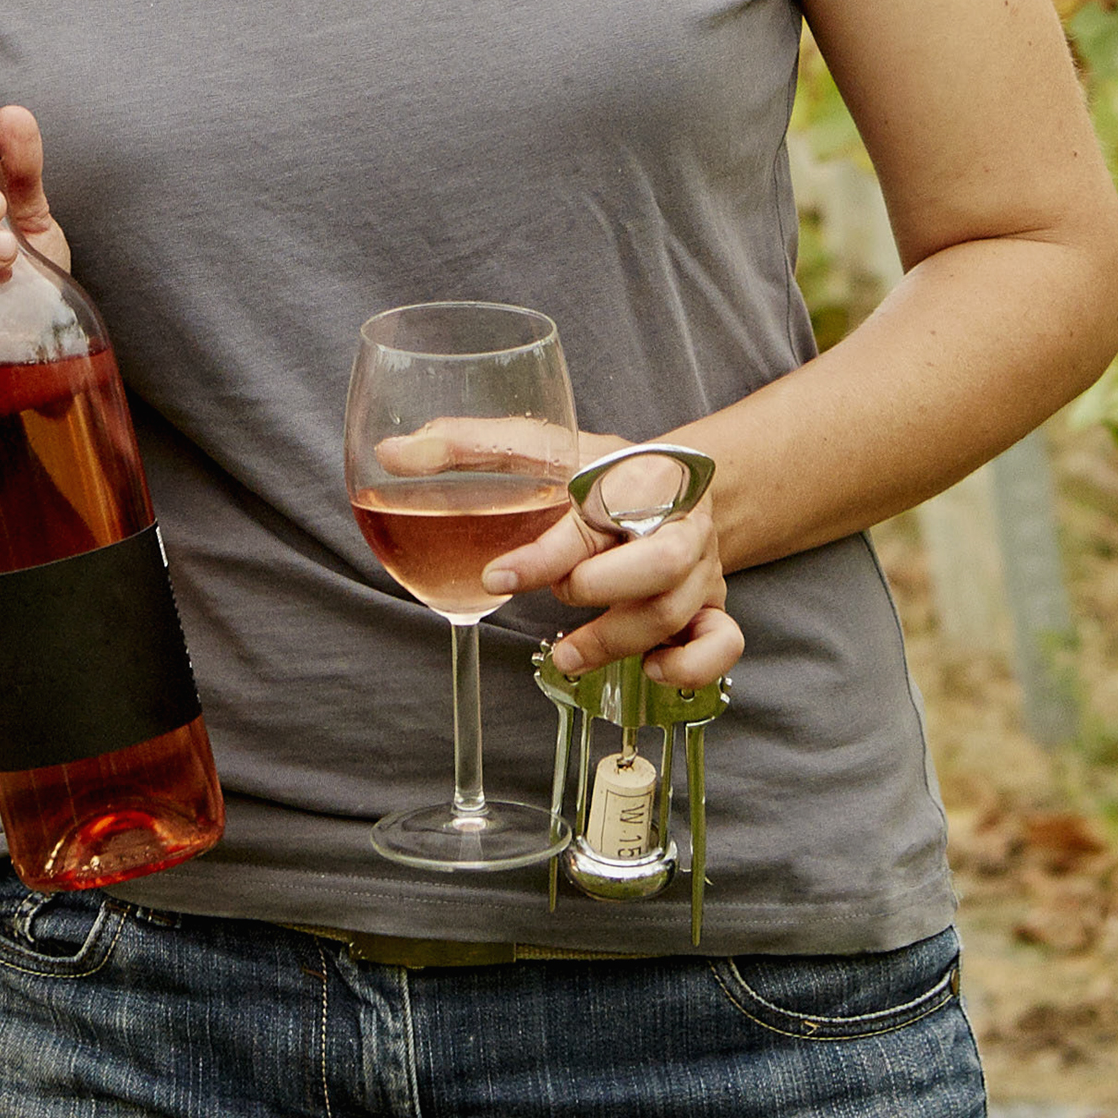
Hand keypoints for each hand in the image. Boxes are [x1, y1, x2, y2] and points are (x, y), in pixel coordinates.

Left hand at [476, 431, 739, 692]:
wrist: (672, 482)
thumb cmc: (598, 469)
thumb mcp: (540, 448)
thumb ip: (468, 448)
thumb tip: (394, 453)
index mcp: (635, 476)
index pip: (595, 515)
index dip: (543, 554)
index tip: (495, 577)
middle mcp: (677, 522)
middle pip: (663, 563)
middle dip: (602, 590)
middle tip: (559, 598)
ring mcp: (702, 567)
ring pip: (678, 611)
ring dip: (617, 639)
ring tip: (566, 653)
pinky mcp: (713, 605)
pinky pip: (723, 642)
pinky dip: (690, 666)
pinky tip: (648, 669)